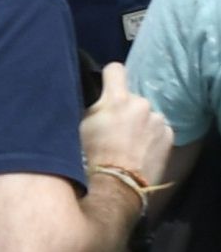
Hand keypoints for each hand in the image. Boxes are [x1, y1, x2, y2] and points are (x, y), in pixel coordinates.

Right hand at [85, 62, 175, 189]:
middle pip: (132, 97)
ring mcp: (158, 120)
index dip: (110, 77)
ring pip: (147, 114)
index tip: (106, 87)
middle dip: (126, 107)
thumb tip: (98, 97)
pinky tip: (143, 148)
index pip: (116, 69)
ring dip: (141, 121)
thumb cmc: (94, 151)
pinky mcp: (169, 136)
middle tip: (117, 125)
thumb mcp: (83, 122)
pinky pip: (159, 128)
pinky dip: (152, 134)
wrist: (119, 182)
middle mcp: (141, 104)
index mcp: (117, 98)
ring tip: (132, 140)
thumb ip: (95, 105)